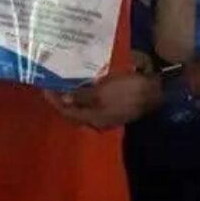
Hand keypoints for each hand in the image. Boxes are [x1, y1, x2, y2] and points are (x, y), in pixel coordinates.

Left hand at [43, 72, 161, 128]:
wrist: (155, 90)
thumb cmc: (128, 91)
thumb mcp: (102, 93)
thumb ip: (82, 97)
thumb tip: (63, 100)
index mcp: (94, 119)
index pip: (67, 113)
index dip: (54, 101)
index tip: (44, 87)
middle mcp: (98, 119)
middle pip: (73, 111)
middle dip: (61, 99)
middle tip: (50, 84)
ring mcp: (106, 112)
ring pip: (83, 106)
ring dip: (72, 95)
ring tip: (62, 82)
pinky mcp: (113, 104)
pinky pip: (92, 100)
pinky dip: (84, 92)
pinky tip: (80, 82)